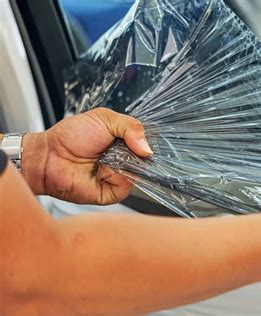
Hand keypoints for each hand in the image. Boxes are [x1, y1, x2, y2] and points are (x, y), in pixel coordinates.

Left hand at [22, 108, 152, 204]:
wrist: (49, 156)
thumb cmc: (71, 136)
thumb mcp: (104, 118)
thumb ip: (131, 126)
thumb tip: (148, 148)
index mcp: (127, 142)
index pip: (150, 142)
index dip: (147, 140)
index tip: (137, 135)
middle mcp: (126, 160)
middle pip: (148, 158)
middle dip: (134, 150)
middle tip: (116, 144)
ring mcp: (121, 176)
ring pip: (139, 172)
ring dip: (123, 163)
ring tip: (106, 157)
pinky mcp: (114, 192)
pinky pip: (126, 185)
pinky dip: (115, 176)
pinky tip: (102, 170)